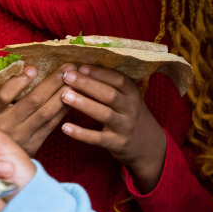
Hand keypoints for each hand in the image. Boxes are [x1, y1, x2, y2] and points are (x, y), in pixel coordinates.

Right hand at [0, 64, 73, 154]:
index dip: (18, 82)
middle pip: (32, 102)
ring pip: (46, 113)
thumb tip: (29, 70)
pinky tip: (72, 98)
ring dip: (62, 95)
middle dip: (52, 83)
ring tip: (74, 80)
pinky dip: (62, 110)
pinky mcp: (34, 144)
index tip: (33, 68)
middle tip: (68, 68)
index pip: (3, 96)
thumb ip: (5, 92)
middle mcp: (6, 126)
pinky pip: (51, 124)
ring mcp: (22, 136)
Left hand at [59, 64, 167, 190]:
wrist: (148, 145)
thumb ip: (111, 85)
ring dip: (84, 104)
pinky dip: (81, 134)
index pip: (118, 79)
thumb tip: (82, 67)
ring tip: (65, 96)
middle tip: (67, 77)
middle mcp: (131, 109)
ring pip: (104, 114)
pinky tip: (65, 127)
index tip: (81, 66)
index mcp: (132, 93)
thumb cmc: (129, 114)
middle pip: (110, 95)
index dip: (100, 73)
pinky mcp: (117, 144)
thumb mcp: (128, 97)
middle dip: (88, 84)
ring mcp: (125, 127)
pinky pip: (98, 138)